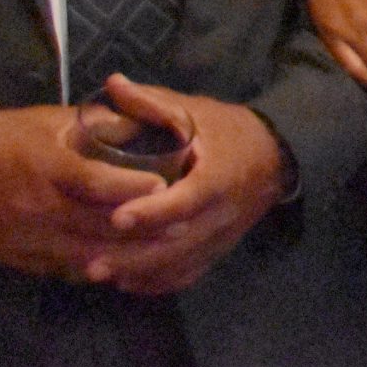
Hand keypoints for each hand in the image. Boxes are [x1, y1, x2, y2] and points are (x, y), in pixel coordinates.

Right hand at [0, 103, 164, 280]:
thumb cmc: (7, 139)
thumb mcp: (50, 121)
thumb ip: (98, 124)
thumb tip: (146, 120)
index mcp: (46, 166)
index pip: (94, 182)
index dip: (130, 188)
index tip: (164, 187)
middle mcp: (37, 206)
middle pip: (96, 225)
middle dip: (141, 228)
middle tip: (182, 226)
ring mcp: (27, 237)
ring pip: (85, 254)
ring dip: (125, 256)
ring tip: (161, 252)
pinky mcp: (20, 258)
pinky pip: (65, 270)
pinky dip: (96, 269)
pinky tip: (124, 267)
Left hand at [83, 77, 289, 295]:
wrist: (275, 156)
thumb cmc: (225, 130)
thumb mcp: (193, 110)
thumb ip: (152, 103)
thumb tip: (111, 83)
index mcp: (219, 175)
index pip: (187, 199)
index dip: (153, 210)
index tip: (118, 217)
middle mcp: (223, 212)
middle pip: (179, 244)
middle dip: (135, 257)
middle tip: (91, 264)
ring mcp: (223, 235)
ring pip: (181, 264)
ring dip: (141, 274)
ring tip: (98, 274)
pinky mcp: (220, 249)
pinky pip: (189, 274)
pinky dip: (158, 283)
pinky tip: (127, 283)